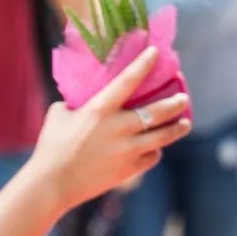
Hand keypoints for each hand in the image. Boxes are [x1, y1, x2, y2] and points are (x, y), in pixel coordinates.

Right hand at [28, 47, 190, 211]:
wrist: (52, 184)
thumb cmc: (51, 146)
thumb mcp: (59, 114)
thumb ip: (78, 103)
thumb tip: (88, 96)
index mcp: (99, 110)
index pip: (128, 81)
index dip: (144, 64)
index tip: (156, 52)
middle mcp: (118, 128)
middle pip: (157, 111)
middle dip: (175, 103)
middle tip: (184, 98)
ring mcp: (126, 150)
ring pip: (163, 137)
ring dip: (177, 128)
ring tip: (185, 123)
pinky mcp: (129, 170)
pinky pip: (152, 157)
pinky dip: (155, 151)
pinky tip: (157, 147)